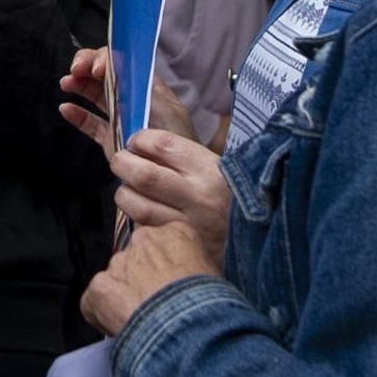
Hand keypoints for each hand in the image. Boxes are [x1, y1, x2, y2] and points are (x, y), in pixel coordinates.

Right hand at [58, 47, 198, 157]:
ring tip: (66, 83)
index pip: (121, 63)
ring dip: (79, 85)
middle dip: (87, 66)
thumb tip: (124, 73)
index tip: (97, 68)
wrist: (179, 172)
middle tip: (75, 71)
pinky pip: (91, 124)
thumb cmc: (180, 139)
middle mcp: (130, 98)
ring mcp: (119, 117)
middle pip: (104, 74)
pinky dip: (77, 116)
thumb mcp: (168, 110)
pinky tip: (66, 109)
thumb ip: (145, 91)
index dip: (105, 59)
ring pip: (95, 95)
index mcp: (145, 86)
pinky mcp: (111, 139)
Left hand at [80, 221, 218, 336]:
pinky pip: (94, 302)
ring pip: (115, 279)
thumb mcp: (215, 275)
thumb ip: (194, 267)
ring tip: (139, 322)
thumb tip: (190, 281)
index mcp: (176, 231)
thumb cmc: (209, 305)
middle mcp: (144, 240)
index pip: (160, 243)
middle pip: (135, 259)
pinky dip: (102, 316)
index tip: (168, 286)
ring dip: (122, 298)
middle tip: (153, 307)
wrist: (188, 329)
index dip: (163, 268)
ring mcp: (120, 262)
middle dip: (139, 281)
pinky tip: (120, 329)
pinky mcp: (99, 287)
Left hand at [112, 130, 231, 263]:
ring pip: (139, 206)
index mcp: (210, 168)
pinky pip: (146, 229)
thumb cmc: (228, 197)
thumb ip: (180, 152)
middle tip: (120, 161)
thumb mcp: (215, 167)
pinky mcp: (180, 246)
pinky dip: (135, 218)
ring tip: (127, 188)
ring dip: (124, 194)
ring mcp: (189, 225)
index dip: (141, 140)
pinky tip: (140, 210)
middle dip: (123, 164)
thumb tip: (143, 130)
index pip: (164, 144)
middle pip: (145, 175)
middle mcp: (200, 196)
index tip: (135, 141)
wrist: (255, 239)